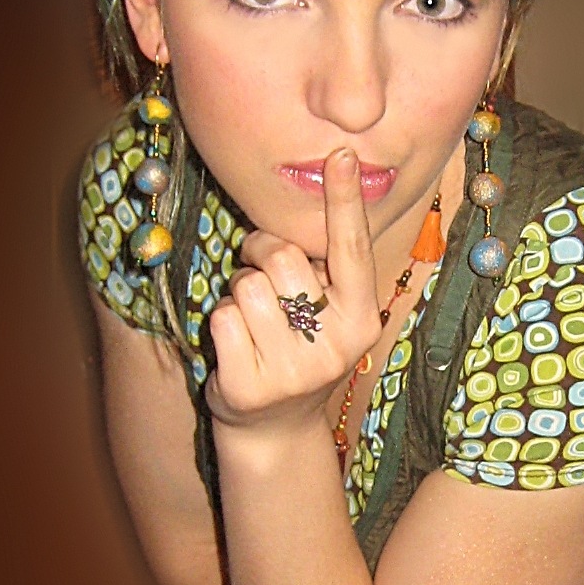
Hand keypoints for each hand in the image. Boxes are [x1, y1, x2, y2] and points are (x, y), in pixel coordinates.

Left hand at [206, 149, 381, 435]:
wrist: (275, 430)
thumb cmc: (299, 351)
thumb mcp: (328, 315)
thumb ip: (325, 272)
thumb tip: (294, 218)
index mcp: (362, 319)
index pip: (351, 249)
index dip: (343, 199)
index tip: (341, 154)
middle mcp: (335, 346)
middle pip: (283, 257)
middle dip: (260, 254)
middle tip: (261, 274)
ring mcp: (293, 371)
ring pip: (247, 287)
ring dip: (240, 293)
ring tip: (254, 321)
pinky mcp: (250, 388)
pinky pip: (222, 318)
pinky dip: (221, 322)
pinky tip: (237, 346)